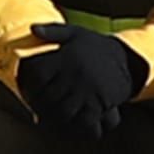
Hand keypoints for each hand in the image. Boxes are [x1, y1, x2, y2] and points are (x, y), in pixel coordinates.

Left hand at [17, 22, 145, 140]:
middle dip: (38, 103)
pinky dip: (73, 125)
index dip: (28, 82)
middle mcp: (74, 74)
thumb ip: (53, 31)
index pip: (37, 73)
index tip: (26, 86)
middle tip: (34, 106)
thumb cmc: (95, 46)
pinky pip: (82, 121)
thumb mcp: (75, 33)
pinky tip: (67, 122)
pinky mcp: (99, 105)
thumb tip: (32, 28)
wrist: (128, 59)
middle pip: (47, 96)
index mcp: (65, 57)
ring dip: (52, 117)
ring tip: (46, 117)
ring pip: (62, 111)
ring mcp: (87, 91)